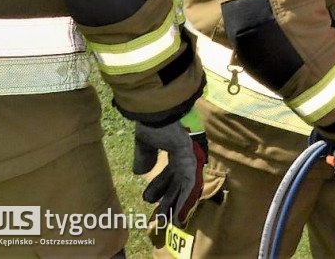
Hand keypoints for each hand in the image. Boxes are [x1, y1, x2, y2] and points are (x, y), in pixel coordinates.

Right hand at [133, 107, 207, 225]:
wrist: (161, 112)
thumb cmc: (155, 122)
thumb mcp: (146, 142)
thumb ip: (145, 156)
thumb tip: (140, 173)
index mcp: (176, 147)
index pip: (169, 172)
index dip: (160, 187)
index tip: (148, 199)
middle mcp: (186, 154)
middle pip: (177, 182)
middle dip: (168, 200)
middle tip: (158, 217)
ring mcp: (191, 159)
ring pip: (185, 188)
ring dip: (176, 205)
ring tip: (167, 222)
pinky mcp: (193, 162)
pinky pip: (191, 186)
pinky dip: (186, 201)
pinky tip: (180, 215)